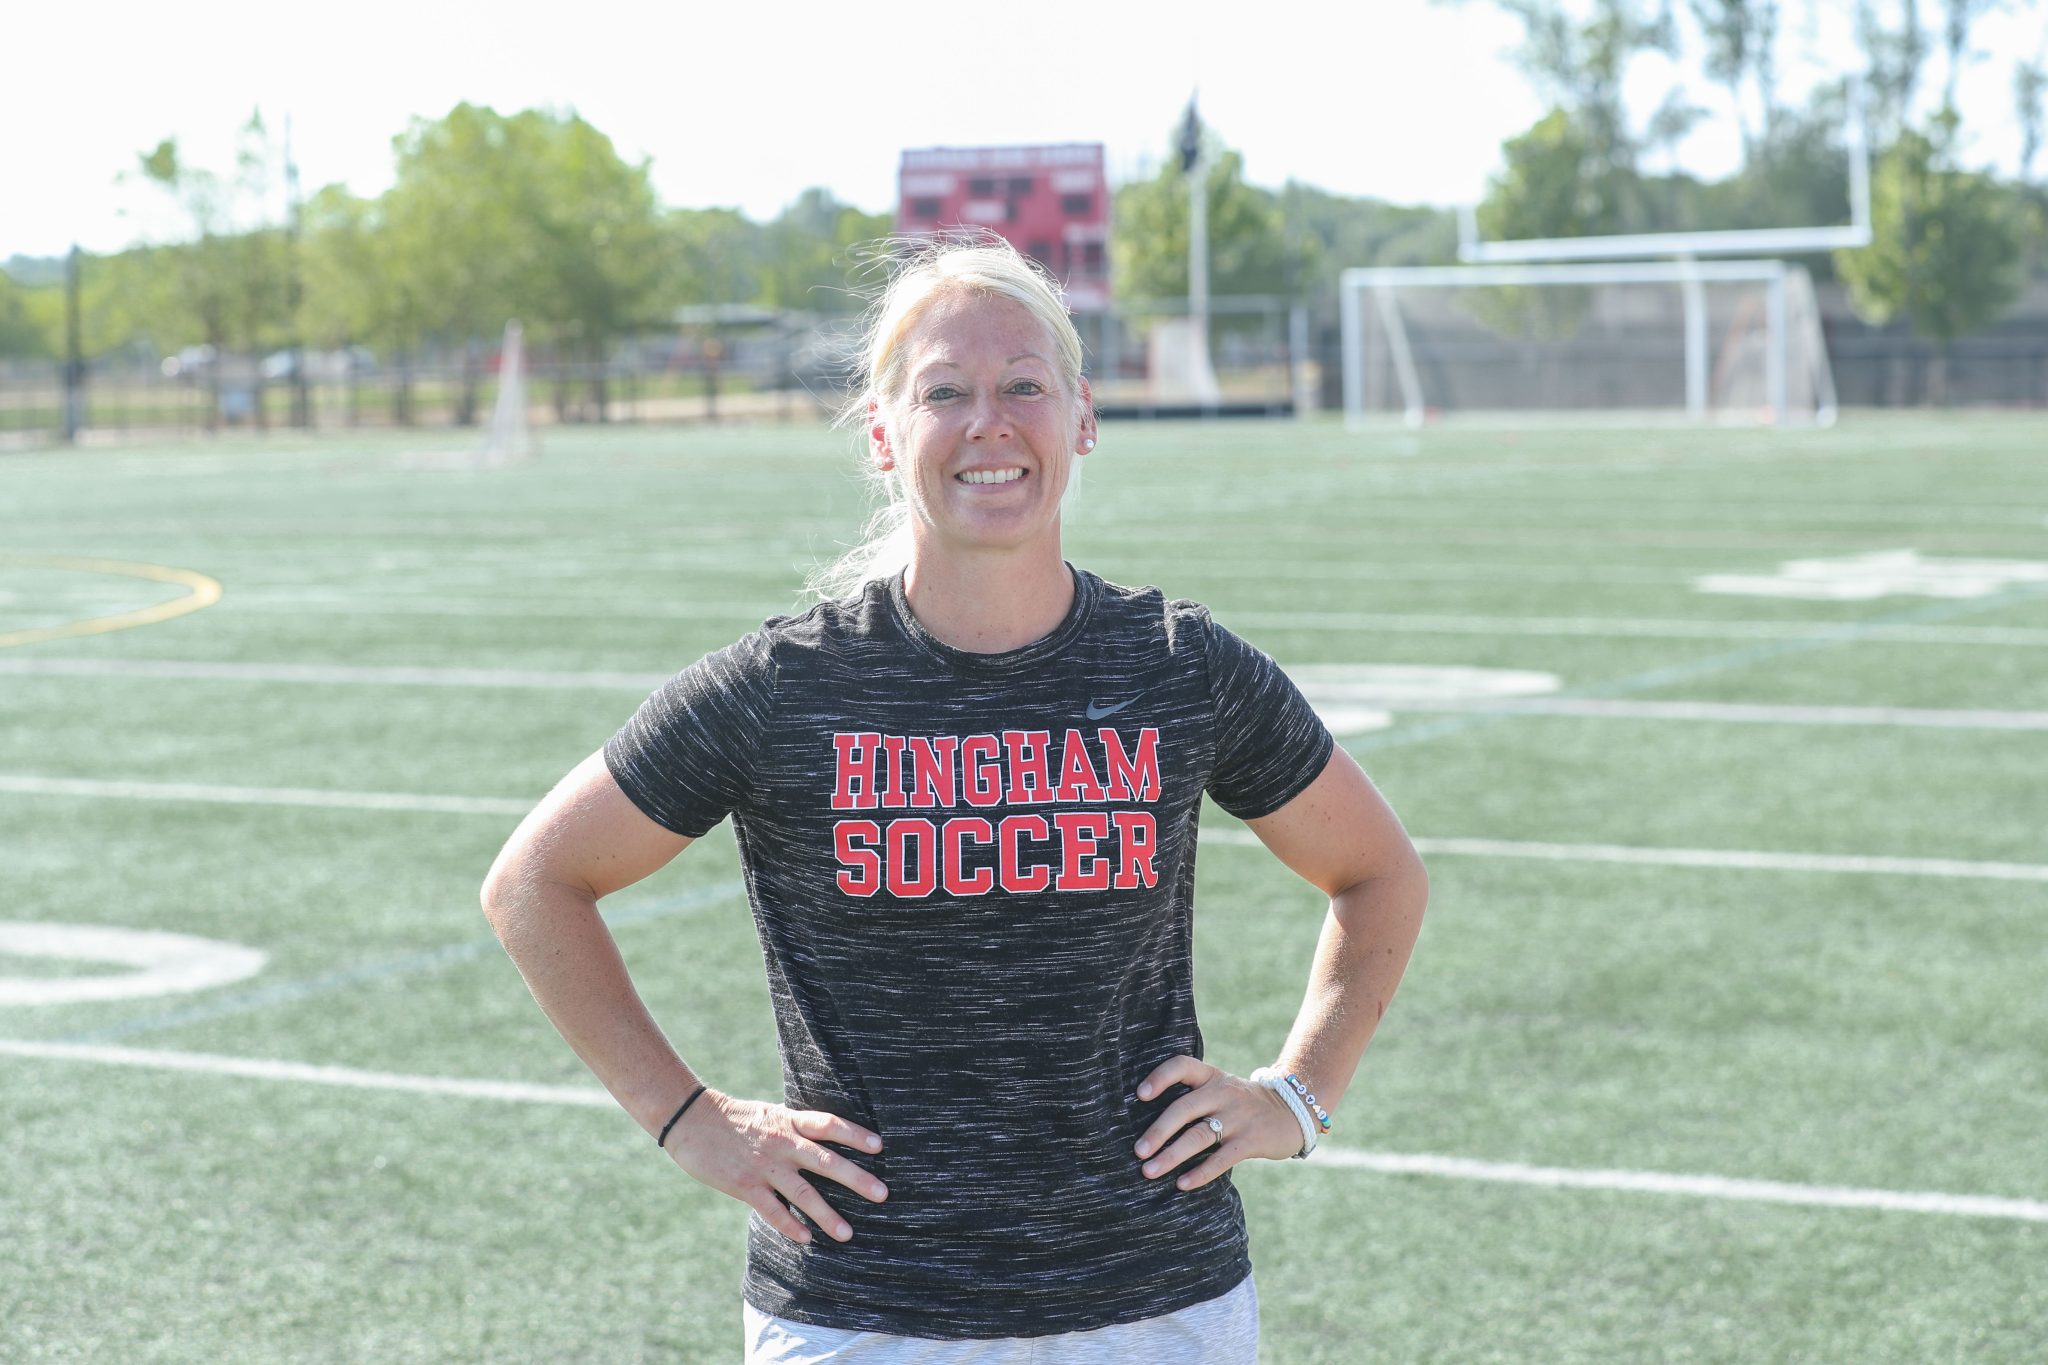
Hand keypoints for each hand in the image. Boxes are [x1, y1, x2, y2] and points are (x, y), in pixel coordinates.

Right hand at [663, 1091, 887, 1244]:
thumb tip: (824, 1136)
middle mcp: (782, 1142)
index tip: (880, 1147)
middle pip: (826, 1161)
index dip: (855, 1135)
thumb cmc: (735, 1118)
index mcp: (789, 1121)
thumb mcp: (770, 1113)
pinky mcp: (744, 1185)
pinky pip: (772, 1210)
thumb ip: (795, 1127)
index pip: (829, 1125)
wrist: (690, 1119)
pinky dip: (790, 1225)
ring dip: (827, 1214)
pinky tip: (806, 1239)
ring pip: (802, 1192)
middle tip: (883, 1195)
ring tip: (847, 1234)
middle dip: (856, 1179)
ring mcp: (764, 1165)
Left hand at [1132, 1056, 1302, 1190]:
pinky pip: (1222, 1159)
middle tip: (1138, 1151)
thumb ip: (1192, 1097)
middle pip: (1184, 1108)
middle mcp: (1223, 1093)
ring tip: (1149, 1171)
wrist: (1291, 1112)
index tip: (1139, 1096)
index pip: (1182, 1066)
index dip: (1160, 1078)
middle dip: (1158, 1131)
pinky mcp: (1251, 1141)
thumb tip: (1146, 1126)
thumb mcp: (1220, 1089)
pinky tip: (1182, 1184)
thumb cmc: (1242, 1103)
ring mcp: (1238, 1117)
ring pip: (1199, 1136)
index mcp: (1211, 1076)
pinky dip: (1200, 1173)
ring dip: (1172, 1155)